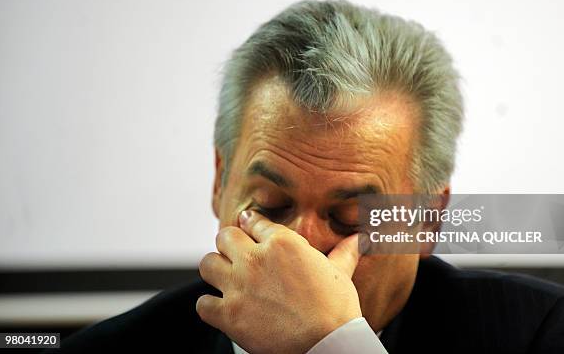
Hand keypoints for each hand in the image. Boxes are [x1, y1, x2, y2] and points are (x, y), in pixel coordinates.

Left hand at [196, 210, 362, 353]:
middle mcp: (256, 260)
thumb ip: (344, 252)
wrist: (328, 345)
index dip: (252, 225)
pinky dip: (211, 306)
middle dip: (231, 245)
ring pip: (207, 264)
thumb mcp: (340, 272)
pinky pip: (203, 303)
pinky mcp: (229, 315)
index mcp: (282, 243)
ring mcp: (239, 287)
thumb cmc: (336, 308)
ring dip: (217, 271)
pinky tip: (225, 308)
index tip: (250, 229)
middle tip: (240, 257)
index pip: (253, 221)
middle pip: (224, 237)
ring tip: (228, 279)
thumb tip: (360, 238)